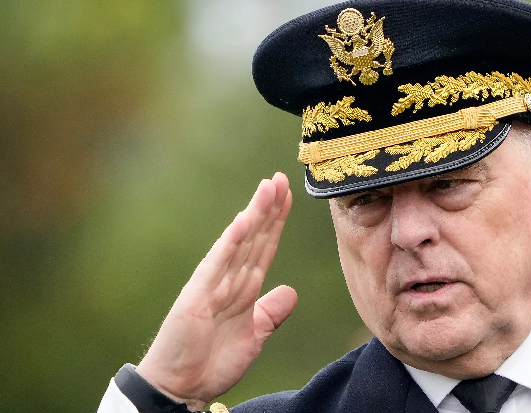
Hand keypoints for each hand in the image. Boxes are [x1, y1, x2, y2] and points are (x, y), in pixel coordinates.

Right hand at [136, 173, 297, 410]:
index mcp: (242, 288)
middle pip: (254, 237)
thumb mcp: (254, 336)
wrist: (181, 389)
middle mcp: (228, 280)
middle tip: (281, 177)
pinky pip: (218, 264)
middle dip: (269, 208)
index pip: (264, 247)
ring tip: (268, 187)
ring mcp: (212, 284)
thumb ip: (271, 313)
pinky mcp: (197, 296)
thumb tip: (290, 291)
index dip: (277, 221)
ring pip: (238, 243)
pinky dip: (231, 242)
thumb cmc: (211, 363)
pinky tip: (244, 220)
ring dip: (254, 214)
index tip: (289, 194)